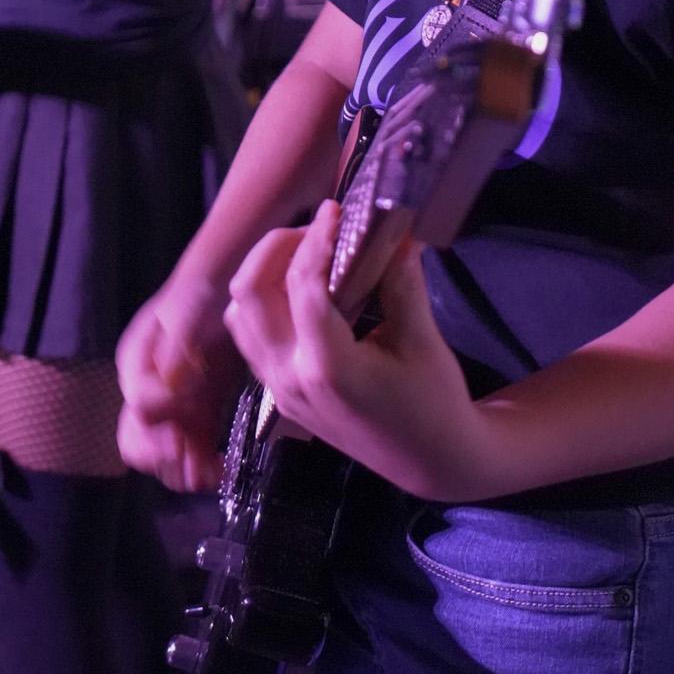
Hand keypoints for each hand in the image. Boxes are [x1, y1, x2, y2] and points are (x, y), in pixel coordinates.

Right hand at [116, 269, 243, 490]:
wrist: (232, 283)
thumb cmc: (205, 292)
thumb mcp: (189, 310)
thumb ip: (176, 347)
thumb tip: (169, 385)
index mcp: (137, 362)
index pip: (139, 404)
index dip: (162, 417)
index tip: (187, 419)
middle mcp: (148, 388)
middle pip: (137, 439)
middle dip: (163, 456)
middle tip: (194, 462)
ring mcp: (173, 405)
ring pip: (162, 453)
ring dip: (182, 469)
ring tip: (212, 473)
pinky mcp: (198, 414)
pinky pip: (191, 451)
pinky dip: (202, 466)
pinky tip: (221, 470)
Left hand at [223, 203, 496, 500]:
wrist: (430, 462)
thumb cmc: (434, 404)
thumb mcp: (422, 340)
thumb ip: (401, 282)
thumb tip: (395, 229)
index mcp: (329, 367)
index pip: (302, 285)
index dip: (316, 239)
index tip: (336, 211)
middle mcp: (291, 377)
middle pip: (249, 293)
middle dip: (276, 247)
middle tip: (317, 229)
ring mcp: (278, 390)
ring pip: (239, 315)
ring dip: (262, 274)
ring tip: (305, 254)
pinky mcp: (277, 394)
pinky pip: (249, 338)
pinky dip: (261, 304)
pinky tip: (298, 289)